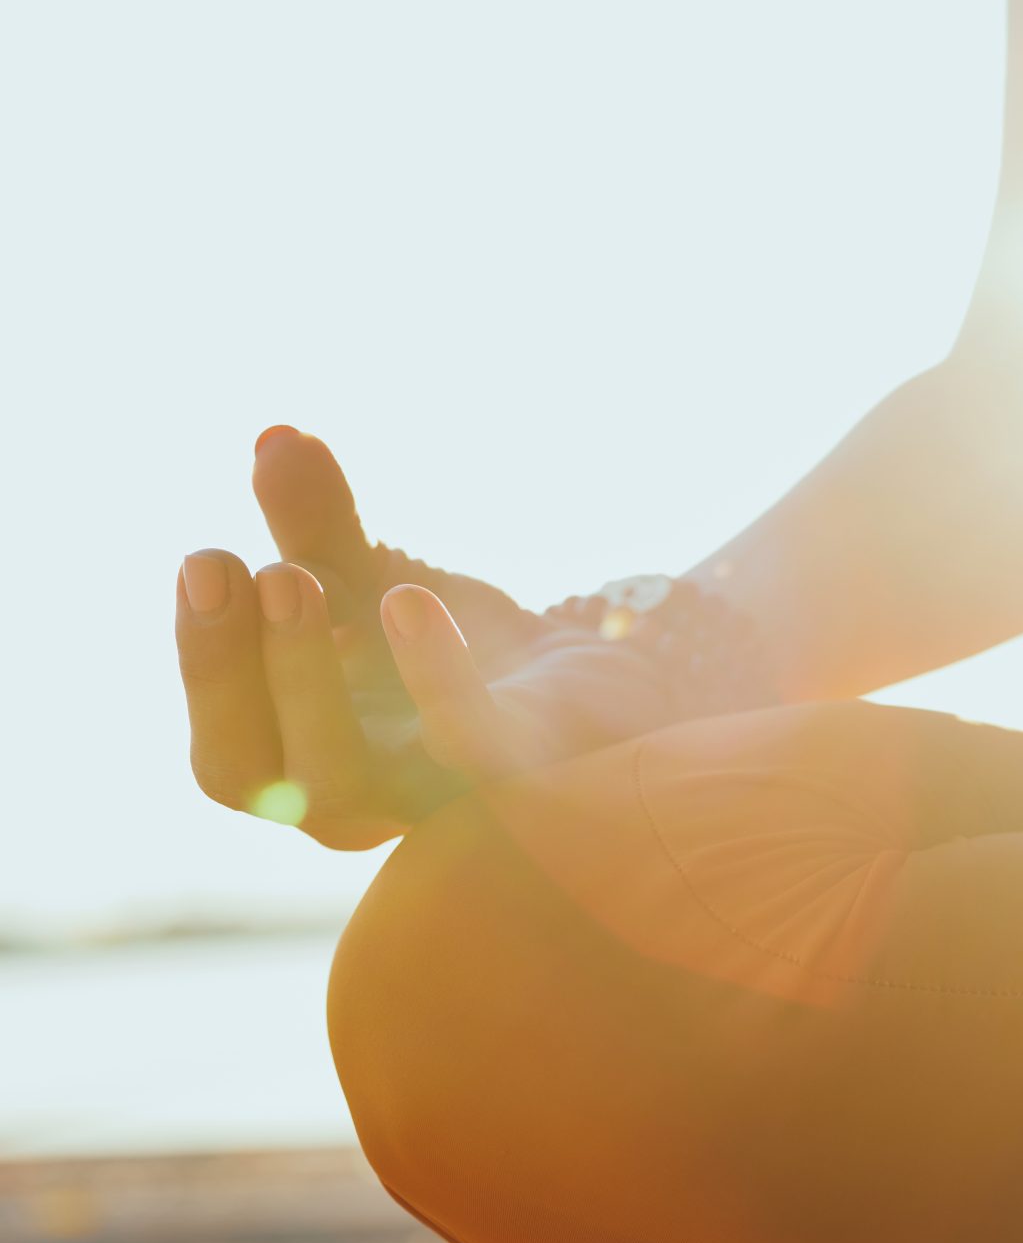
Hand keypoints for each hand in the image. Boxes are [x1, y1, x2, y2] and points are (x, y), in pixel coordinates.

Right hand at [175, 426, 672, 847]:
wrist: (598, 688)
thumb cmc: (463, 653)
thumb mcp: (375, 584)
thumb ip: (319, 527)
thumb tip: (277, 437)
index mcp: (303, 766)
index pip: (225, 753)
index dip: (205, 661)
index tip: (204, 558)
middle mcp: (356, 804)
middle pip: (259, 776)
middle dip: (233, 675)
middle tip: (250, 569)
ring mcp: (430, 803)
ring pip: (342, 777)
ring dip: (310, 679)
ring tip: (301, 576)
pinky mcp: (518, 780)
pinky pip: (469, 748)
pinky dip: (435, 680)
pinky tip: (411, 601)